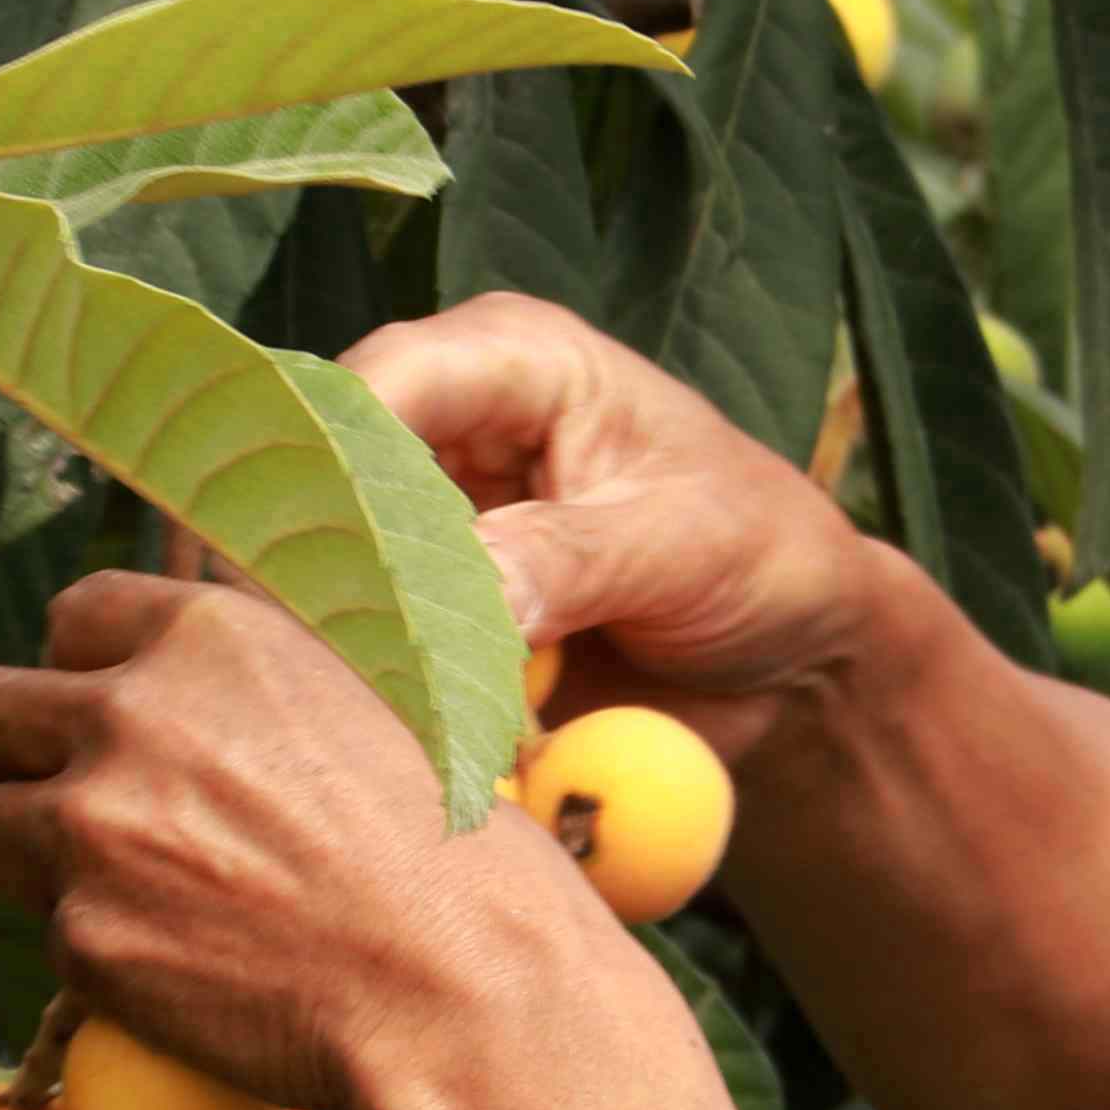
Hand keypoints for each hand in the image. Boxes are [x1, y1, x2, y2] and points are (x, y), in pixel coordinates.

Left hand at [0, 570, 593, 1109]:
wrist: (461, 991)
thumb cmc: (453, 856)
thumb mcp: (368, 700)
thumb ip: (253, 676)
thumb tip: (183, 672)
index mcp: (209, 634)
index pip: (74, 615)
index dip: (88, 671)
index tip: (112, 716)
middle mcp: (132, 713)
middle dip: (7, 755)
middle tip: (55, 800)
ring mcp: (95, 826)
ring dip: (29, 857)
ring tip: (118, 891)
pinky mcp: (83, 936)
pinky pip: (49, 932)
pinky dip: (98, 953)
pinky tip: (184, 967)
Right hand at [336, 293, 896, 765]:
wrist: (788, 656)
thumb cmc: (758, 553)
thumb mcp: (685, 543)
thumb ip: (574, 559)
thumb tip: (475, 593)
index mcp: (510, 360)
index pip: (378, 387)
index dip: (336, 468)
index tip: (333, 573)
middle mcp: (442, 432)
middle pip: (321, 486)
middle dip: (332, 581)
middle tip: (367, 672)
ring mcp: (422, 532)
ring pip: (327, 585)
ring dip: (361, 661)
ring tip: (424, 718)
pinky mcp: (424, 623)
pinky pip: (370, 666)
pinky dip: (395, 712)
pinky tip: (440, 748)